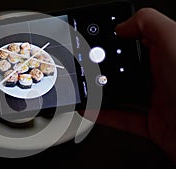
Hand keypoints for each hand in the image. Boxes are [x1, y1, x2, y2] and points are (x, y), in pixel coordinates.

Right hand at [95, 8, 175, 162]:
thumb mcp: (173, 40)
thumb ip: (149, 24)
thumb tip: (123, 25)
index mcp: (169, 55)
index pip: (142, 41)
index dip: (121, 39)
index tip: (103, 39)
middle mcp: (164, 77)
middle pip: (129, 69)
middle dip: (107, 67)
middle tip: (90, 64)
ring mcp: (158, 101)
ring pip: (124, 94)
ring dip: (102, 92)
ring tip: (87, 86)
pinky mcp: (154, 124)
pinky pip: (124, 118)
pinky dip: (105, 115)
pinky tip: (92, 109)